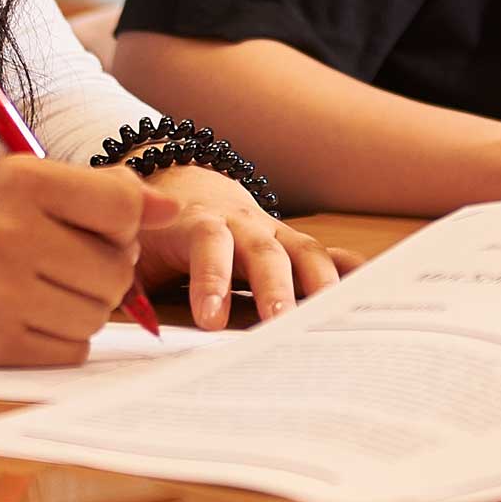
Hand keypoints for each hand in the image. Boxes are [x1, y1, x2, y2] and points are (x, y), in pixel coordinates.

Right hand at [0, 158, 179, 366]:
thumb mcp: (18, 184)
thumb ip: (98, 192)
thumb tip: (172, 210)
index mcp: (19, 182)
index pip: (122, 205)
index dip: (123, 222)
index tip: (100, 226)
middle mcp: (10, 234)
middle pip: (117, 268)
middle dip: (104, 270)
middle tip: (62, 261)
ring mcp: (1, 294)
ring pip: (99, 314)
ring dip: (83, 307)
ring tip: (41, 288)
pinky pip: (73, 350)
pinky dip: (62, 339)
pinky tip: (26, 317)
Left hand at [131, 164, 357, 327]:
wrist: (179, 178)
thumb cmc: (148, 231)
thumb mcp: (127, 248)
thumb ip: (127, 278)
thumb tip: (130, 317)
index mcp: (192, 222)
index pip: (207, 242)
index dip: (211, 277)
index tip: (208, 320)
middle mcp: (238, 223)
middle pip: (262, 248)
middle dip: (273, 286)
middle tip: (278, 323)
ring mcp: (270, 231)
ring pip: (302, 249)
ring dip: (319, 283)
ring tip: (332, 318)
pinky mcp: (289, 244)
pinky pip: (325, 254)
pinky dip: (349, 270)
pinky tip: (373, 290)